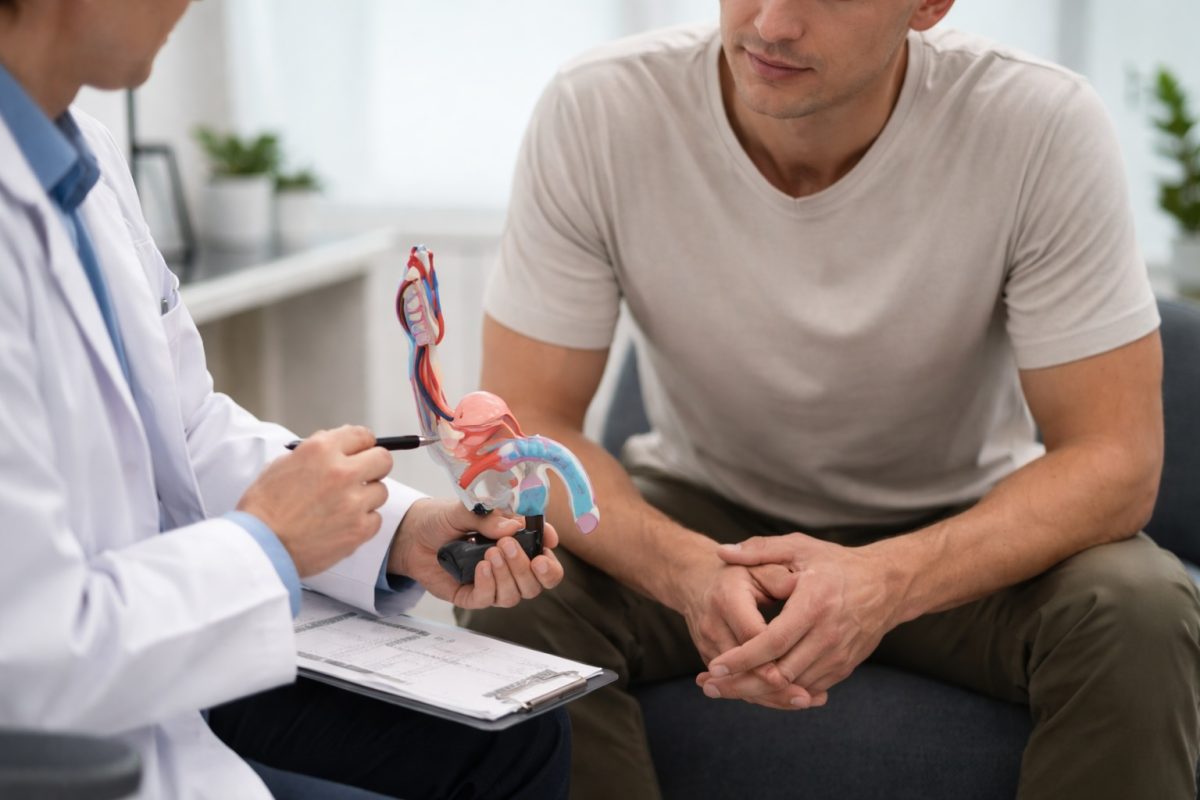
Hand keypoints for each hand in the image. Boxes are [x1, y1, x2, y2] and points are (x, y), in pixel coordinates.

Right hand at [238, 426, 391, 577]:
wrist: (259, 547)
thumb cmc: (264, 507)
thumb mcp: (282, 465)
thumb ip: (316, 453)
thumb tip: (340, 448)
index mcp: (321, 450)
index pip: (362, 435)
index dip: (361, 445)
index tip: (360, 452)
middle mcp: (341, 472)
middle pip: (383, 459)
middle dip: (373, 467)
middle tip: (361, 477)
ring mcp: (353, 502)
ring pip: (381, 491)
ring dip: (366, 497)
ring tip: (342, 507)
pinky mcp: (359, 529)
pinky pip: (376, 519)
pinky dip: (362, 522)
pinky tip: (341, 525)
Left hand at [387, 499, 563, 608]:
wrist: (413, 535)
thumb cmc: (443, 519)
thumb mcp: (466, 510)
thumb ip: (489, 518)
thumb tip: (512, 528)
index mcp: (517, 542)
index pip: (546, 553)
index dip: (550, 551)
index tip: (547, 541)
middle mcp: (510, 566)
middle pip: (539, 582)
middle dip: (528, 567)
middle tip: (508, 546)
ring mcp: (493, 583)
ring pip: (517, 594)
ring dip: (507, 575)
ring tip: (489, 554)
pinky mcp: (472, 596)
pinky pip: (489, 599)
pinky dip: (488, 585)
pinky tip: (480, 568)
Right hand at [673, 551, 800, 698]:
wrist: (696, 581)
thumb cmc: (738, 573)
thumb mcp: (758, 566)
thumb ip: (779, 578)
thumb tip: (805, 588)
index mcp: (726, 599)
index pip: (749, 634)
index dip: (772, 654)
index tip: (798, 667)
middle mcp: (712, 626)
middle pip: (743, 666)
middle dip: (774, 686)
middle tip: (806, 697)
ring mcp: (708, 646)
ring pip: (739, 681)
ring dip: (770, 696)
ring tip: (804, 702)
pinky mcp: (710, 660)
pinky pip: (736, 684)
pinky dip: (762, 694)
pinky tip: (789, 700)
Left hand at [696, 534, 900, 709]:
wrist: (887, 585)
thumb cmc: (836, 564)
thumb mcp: (799, 547)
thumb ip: (759, 550)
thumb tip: (722, 551)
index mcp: (814, 604)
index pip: (772, 641)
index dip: (742, 657)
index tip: (716, 666)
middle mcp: (828, 635)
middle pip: (780, 673)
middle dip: (743, 683)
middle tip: (710, 686)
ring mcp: (838, 655)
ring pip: (793, 687)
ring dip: (759, 693)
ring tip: (725, 690)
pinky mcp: (844, 667)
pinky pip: (809, 688)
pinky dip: (783, 693)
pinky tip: (756, 689)